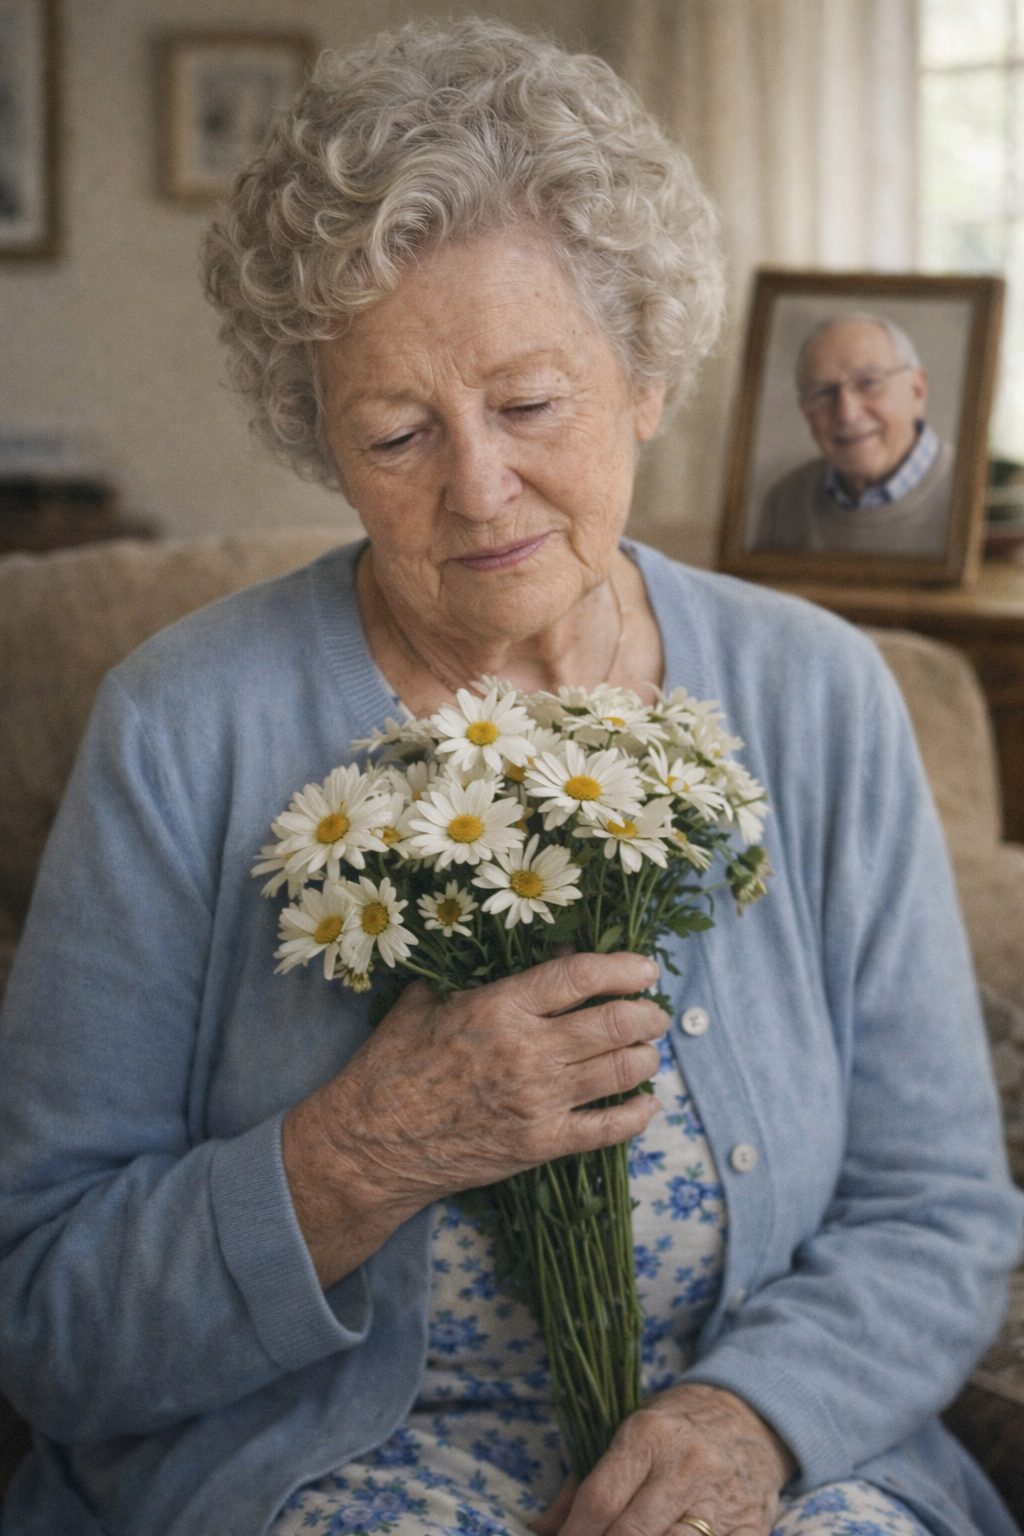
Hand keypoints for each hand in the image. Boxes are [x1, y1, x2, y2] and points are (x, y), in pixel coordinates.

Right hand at [283, 950, 666, 1285]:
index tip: (645, 969)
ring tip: (648, 1051)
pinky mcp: (540, 1145)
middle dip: (646, 1016)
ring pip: (618, 1072)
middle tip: (654, 1013)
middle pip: (613, 1024)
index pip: (580, 977)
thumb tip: (514, 950)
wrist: (370, 1144)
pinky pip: (607, 1129)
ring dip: (644, 1058)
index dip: (623, 968)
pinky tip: (646, 1104)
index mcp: (499, 1007)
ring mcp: (538, 1101)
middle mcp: (527, 1051)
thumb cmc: (391, 1066)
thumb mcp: (424, 1002)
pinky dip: (636, 1114)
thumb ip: (471, 975)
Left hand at [533, 1384, 795, 1535]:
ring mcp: (723, 1501)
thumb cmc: (675, 1430)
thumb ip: (582, 1483)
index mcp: (649, 1436)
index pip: (600, 1500)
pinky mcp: (752, 1529)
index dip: (574, 1535)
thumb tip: (544, 1529)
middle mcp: (687, 1467)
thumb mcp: (628, 1436)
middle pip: (630, 1534)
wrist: (749, 1418)